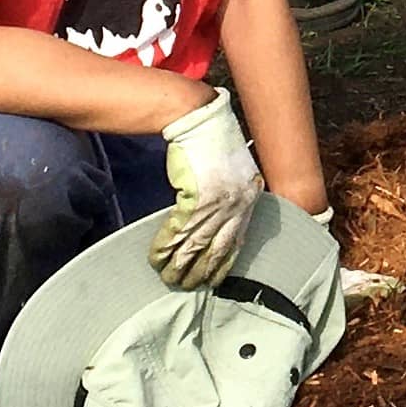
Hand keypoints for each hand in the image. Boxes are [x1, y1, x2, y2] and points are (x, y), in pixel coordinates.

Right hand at [150, 87, 265, 289]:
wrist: (201, 119)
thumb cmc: (214, 143)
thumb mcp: (232, 172)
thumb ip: (228, 197)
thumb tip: (214, 218)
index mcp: (248, 200)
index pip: (236, 242)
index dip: (222, 265)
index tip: (212, 282)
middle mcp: (236, 205)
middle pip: (215, 248)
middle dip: (199, 272)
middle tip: (184, 287)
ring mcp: (217, 202)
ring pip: (196, 243)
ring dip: (179, 264)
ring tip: (168, 278)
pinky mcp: (196, 196)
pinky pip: (179, 229)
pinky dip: (166, 245)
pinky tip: (157, 258)